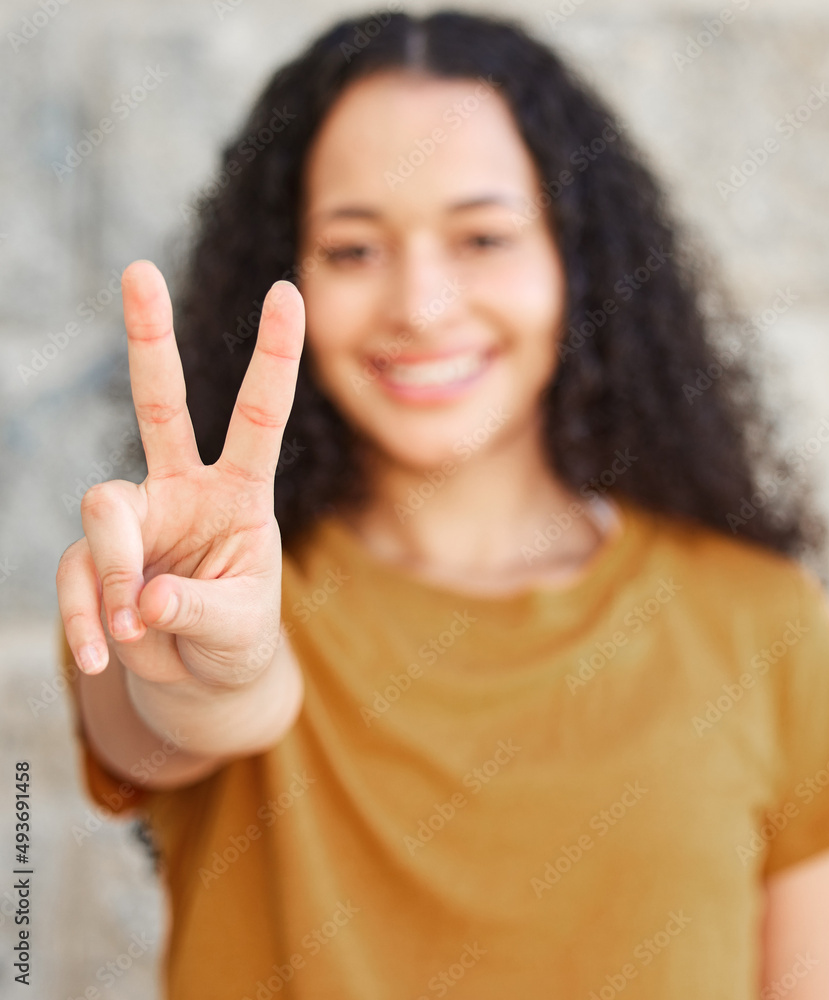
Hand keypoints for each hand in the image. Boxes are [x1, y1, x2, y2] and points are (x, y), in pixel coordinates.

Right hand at [56, 259, 305, 687]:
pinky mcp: (95, 555)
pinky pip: (78, 573)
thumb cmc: (237, 636)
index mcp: (241, 492)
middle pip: (160, 403)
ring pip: (106, 510)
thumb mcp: (238, 625)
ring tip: (134, 629)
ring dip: (115, 574)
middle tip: (140, 270)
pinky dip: (88, 616)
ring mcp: (136, 517)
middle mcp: (185, 488)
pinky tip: (106, 648)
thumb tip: (143, 599)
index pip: (259, 414)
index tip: (287, 290)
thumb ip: (195, 609)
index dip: (273, 355)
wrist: (201, 672)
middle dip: (149, 338)